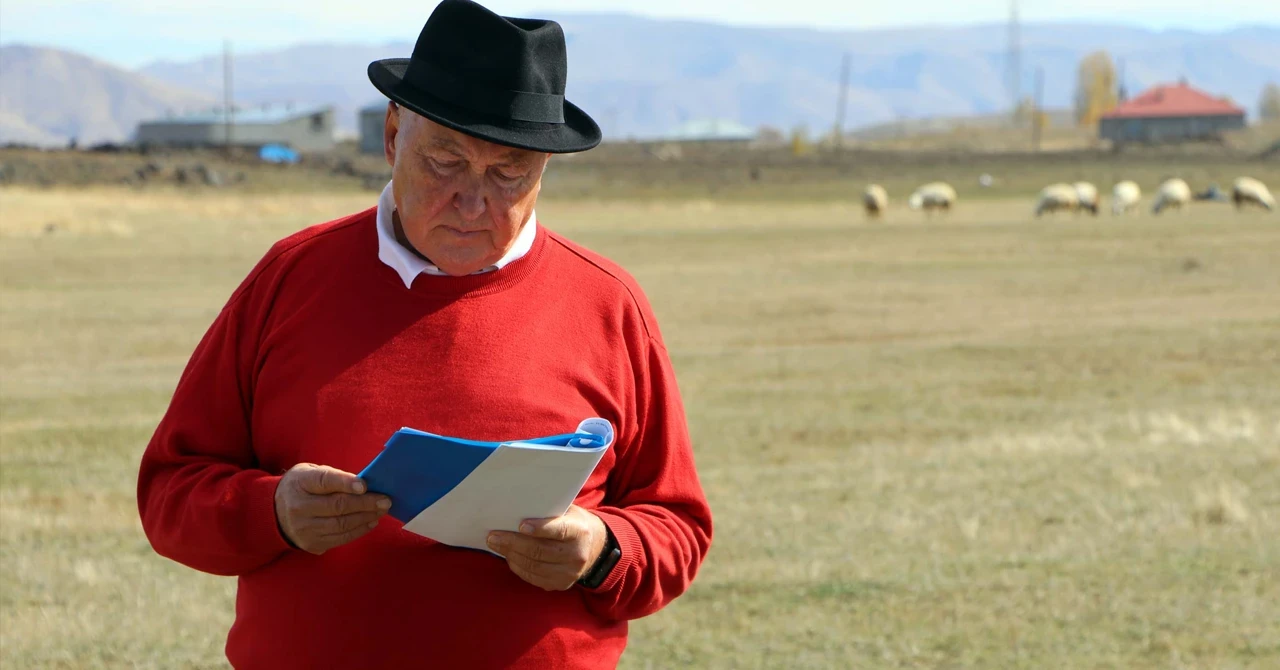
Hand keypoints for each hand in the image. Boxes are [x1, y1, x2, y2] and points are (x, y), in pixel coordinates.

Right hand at [274, 463, 391, 554]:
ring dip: (365, 518)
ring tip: (381, 510)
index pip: (324, 481)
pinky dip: (359, 530)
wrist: (274, 512)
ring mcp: (304, 528)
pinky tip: (370, 521)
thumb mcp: (310, 472)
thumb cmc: (302, 486)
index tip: (364, 485)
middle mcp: (299, 507)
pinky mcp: (311, 543)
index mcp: (300, 483)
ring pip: (341, 524)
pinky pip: (340, 538)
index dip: (345, 483)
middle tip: (385, 500)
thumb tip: (365, 485)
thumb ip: (333, 476)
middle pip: (337, 506)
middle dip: (365, 503)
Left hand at [486, 505, 607, 590]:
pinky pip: (532, 577)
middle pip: (540, 550)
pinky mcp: (560, 584)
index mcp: (580, 532)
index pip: (559, 530)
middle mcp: (576, 555)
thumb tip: (517, 507)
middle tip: (493, 536)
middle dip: (513, 542)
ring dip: (510, 554)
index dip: (540, 528)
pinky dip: (517, 566)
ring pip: (533, 565)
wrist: (594, 548)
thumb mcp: (568, 511)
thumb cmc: (573, 523)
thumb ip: (549, 511)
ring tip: (495, 544)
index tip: (520, 525)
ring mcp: (569, 573)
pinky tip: (508, 556)